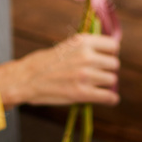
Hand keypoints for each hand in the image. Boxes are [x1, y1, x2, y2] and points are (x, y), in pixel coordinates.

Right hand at [0, 34, 120, 107]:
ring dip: (106, 84)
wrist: (26, 79)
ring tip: (97, 85)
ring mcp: (85, 75)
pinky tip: (108, 99)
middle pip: (114, 64)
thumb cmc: (45, 62)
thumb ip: (87, 47)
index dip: (110, 53)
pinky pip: (108, 97)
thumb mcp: (68, 45)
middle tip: (99, 74)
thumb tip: (109, 51)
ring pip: (112, 80)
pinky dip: (110, 99)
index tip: (106, 58)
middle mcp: (86, 56)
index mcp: (83, 41)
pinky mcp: (82, 93)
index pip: (113, 45)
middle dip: (108, 69)